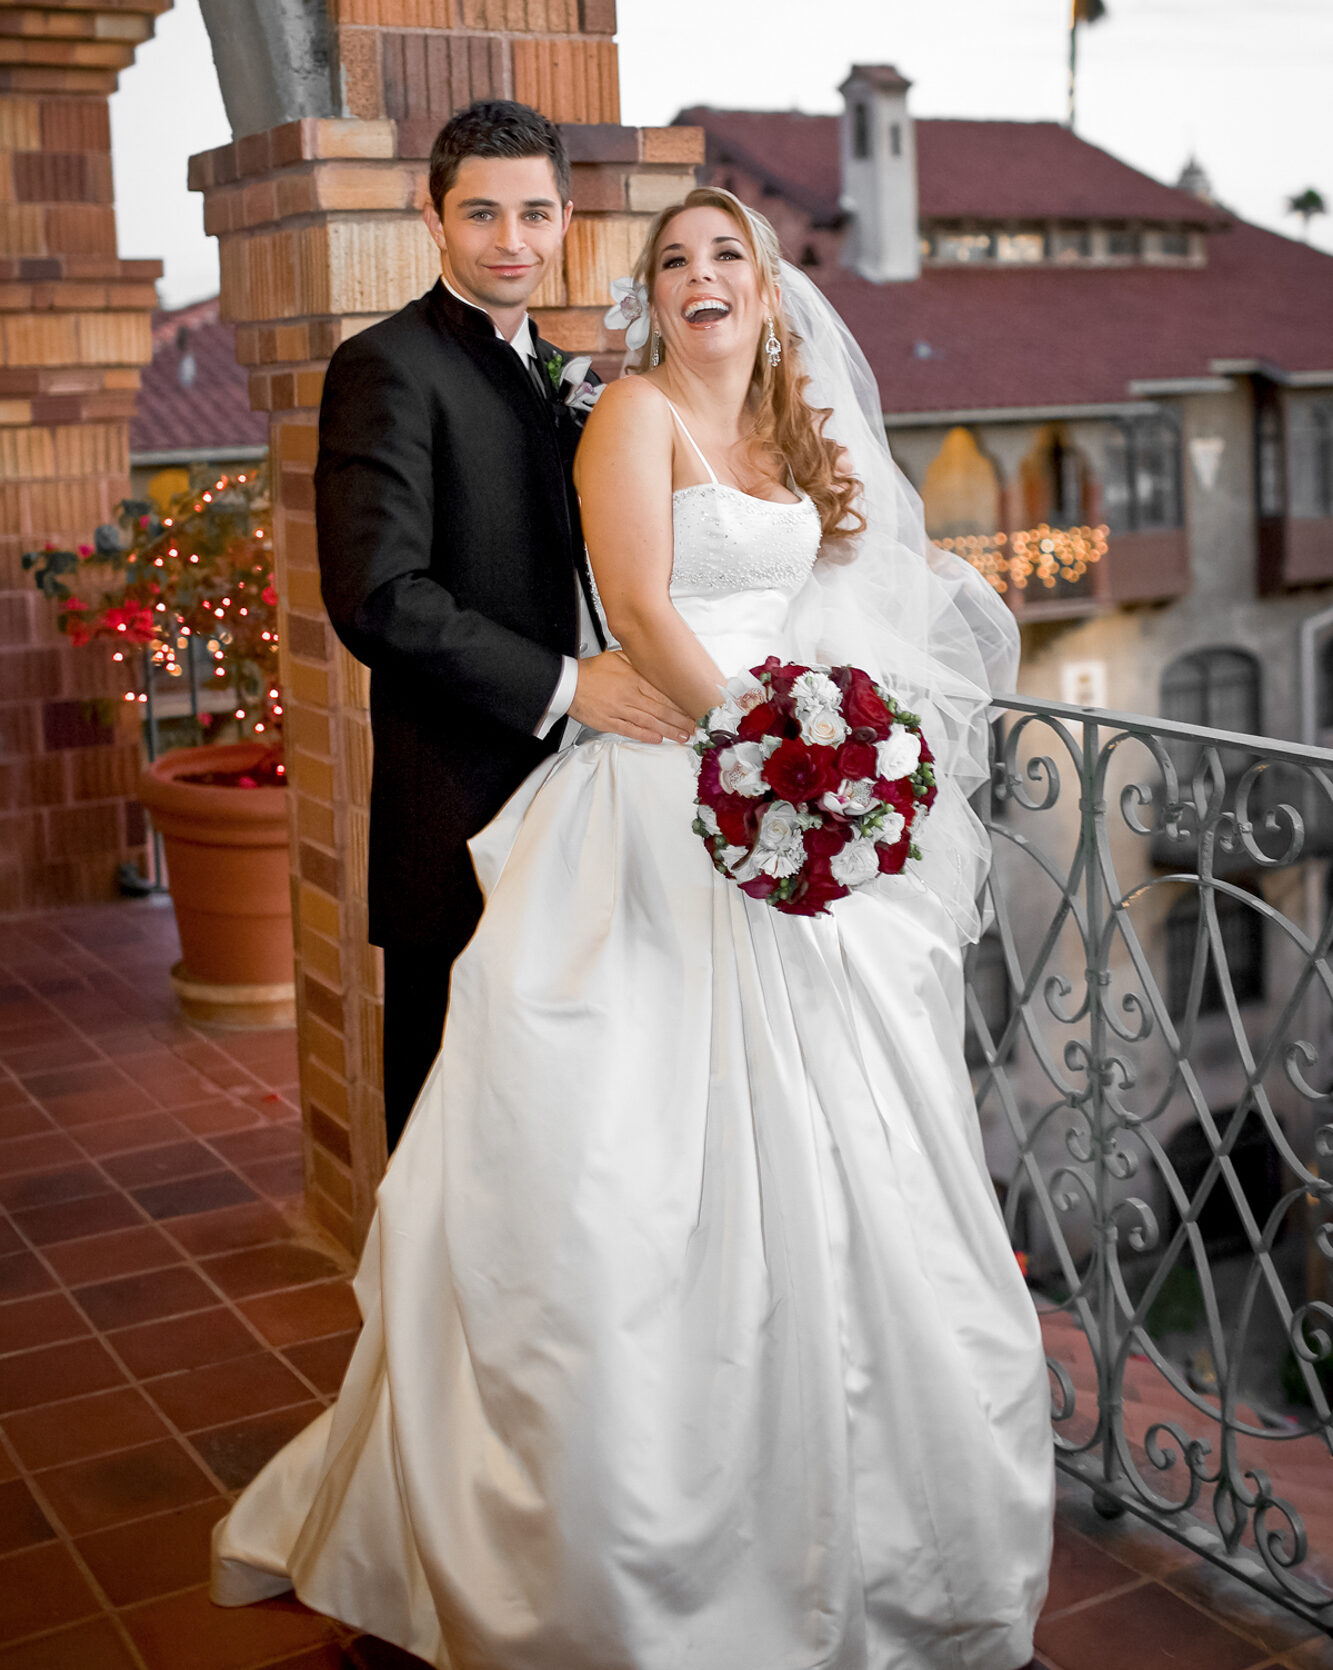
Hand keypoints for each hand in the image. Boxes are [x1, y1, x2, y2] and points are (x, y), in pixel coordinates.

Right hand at [568, 651, 693, 743]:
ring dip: (668, 730)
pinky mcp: (609, 722)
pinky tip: (658, 739)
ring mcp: (619, 710)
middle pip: (661, 709)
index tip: (694, 709)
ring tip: (683, 736)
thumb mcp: (618, 657)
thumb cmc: (592, 671)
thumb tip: (656, 663)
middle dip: (681, 720)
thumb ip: (638, 662)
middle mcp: (629, 695)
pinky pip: (630, 730)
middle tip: (696, 727)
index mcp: (634, 678)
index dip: (681, 703)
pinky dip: (645, 735)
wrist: (568, 684)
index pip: (664, 693)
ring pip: (649, 721)